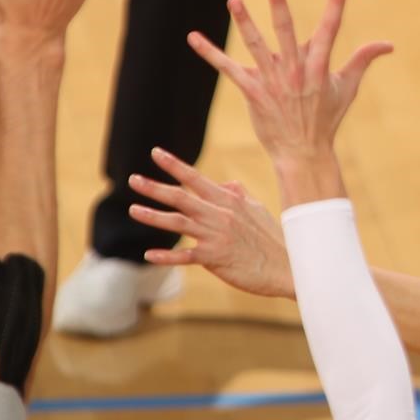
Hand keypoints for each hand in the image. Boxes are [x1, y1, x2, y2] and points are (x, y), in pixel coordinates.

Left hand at [129, 147, 294, 299]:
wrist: (287, 266)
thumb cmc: (273, 239)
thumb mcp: (257, 210)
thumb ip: (239, 195)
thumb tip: (226, 184)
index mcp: (229, 200)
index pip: (196, 178)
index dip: (174, 165)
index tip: (156, 153)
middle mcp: (220, 214)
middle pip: (181, 197)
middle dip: (155, 187)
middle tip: (133, 179)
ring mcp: (216, 236)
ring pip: (178, 223)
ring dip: (153, 216)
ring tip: (133, 209)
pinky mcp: (215, 258)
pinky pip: (185, 256)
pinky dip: (166, 256)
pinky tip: (149, 254)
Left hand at [187, 0, 392, 167]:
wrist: (304, 152)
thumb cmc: (327, 118)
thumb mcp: (346, 87)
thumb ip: (363, 60)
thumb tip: (389, 44)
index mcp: (319, 66)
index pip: (330, 28)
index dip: (336, 3)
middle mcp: (295, 70)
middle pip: (285, 30)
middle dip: (279, 4)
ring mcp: (273, 81)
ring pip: (255, 45)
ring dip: (244, 22)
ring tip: (234, 0)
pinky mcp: (253, 92)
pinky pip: (229, 69)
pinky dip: (210, 53)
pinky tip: (193, 37)